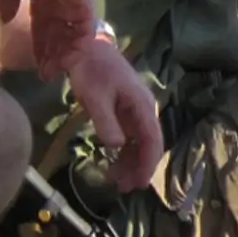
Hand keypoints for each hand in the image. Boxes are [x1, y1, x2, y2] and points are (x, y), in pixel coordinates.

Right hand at [0, 0, 95, 81]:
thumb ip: (6, 3)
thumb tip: (4, 19)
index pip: (43, 20)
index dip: (39, 42)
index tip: (34, 63)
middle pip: (59, 27)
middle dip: (52, 51)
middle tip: (46, 73)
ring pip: (72, 30)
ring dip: (63, 52)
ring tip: (53, 71)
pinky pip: (84, 26)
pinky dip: (77, 45)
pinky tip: (66, 60)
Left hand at [65, 35, 163, 192]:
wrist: (85, 48)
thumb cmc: (92, 71)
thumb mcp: (95, 98)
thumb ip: (106, 122)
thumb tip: (116, 146)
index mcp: (142, 105)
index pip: (152, 139)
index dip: (148, 162)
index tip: (140, 182)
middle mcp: (143, 108)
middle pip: (149, 143)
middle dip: (139, 166)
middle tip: (125, 188)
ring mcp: (135, 109)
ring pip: (139, 141)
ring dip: (131, 161)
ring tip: (117, 180)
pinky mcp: (124, 110)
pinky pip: (130, 135)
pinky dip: (124, 150)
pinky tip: (114, 161)